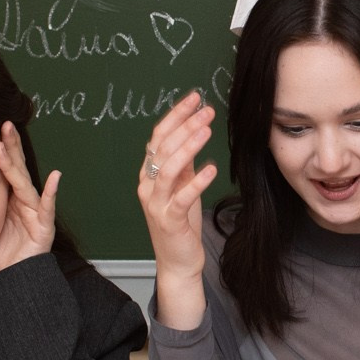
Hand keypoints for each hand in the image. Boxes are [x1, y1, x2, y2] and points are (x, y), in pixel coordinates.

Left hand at [0, 121, 58, 272]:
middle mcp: (23, 201)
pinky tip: (55, 177)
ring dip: (15, 163)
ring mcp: (35, 212)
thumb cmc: (1, 253)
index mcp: (8, 198)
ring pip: (24, 182)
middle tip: (3, 124)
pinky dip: (51, 193)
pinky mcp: (43, 227)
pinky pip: (46, 207)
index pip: (4, 168)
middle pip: (15, 168)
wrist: (16, 279)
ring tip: (8, 143)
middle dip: (10, 145)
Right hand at [138, 91, 217, 330]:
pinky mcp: (168, 221)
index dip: (176, 115)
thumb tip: (193, 130)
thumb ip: (182, 163)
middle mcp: (147, 186)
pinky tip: (211, 168)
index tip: (194, 97)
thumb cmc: (180, 224)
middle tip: (206, 110)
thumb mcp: (182, 187)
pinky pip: (181, 197)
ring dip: (187, 146)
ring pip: (167, 168)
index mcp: (149, 174)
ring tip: (207, 130)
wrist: (177, 262)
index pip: (159, 136)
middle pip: (162, 148)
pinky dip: (196, 181)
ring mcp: (155, 204)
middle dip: (184, 125)